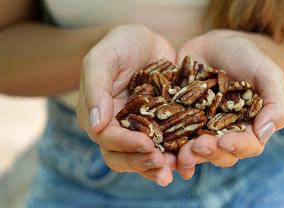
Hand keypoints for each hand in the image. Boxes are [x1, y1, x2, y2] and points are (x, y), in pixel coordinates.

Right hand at [76, 25, 176, 185]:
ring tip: (175, 170)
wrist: (149, 42)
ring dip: (157, 168)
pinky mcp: (160, 128)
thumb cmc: (122, 44)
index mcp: (98, 115)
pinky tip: (187, 162)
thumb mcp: (104, 57)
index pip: (107, 138)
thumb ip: (96, 87)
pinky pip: (165, 148)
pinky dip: (174, 157)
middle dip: (141, 163)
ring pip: (143, 158)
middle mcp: (117, 127)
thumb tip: (95, 125)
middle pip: (122, 157)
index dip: (125, 144)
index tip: (147, 144)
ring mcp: (139, 130)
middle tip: (162, 164)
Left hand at [175, 30, 283, 178]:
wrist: (215, 43)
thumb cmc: (247, 56)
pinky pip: (175, 139)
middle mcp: (227, 133)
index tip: (225, 141)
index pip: (249, 146)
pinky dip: (171, 149)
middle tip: (199, 145)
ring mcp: (202, 129)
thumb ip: (275, 103)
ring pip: (198, 151)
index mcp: (251, 126)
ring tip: (181, 154)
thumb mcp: (267, 73)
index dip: (238, 147)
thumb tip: (264, 133)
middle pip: (222, 154)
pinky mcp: (181, 122)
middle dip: (211, 153)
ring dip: (190, 156)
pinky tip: (163, 152)